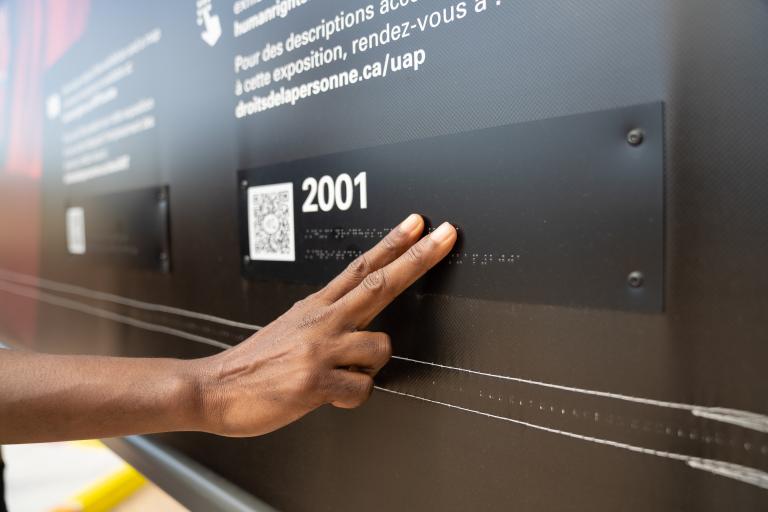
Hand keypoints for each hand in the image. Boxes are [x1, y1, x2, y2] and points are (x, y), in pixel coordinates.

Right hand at [193, 214, 456, 436]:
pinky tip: (327, 397)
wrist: (214, 387)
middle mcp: (322, 321)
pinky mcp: (315, 381)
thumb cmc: (256, 363)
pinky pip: (362, 390)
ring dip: (368, 367)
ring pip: (381, 348)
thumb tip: (360, 326)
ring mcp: (320, 349)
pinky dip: (349, 399)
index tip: (418, 223)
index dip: (393, 244)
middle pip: (381, 282)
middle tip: (445, 235)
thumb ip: (328, 323)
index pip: (363, 267)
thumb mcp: (291, 328)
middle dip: (418, 257)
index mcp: (317, 307)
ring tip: (339, 376)